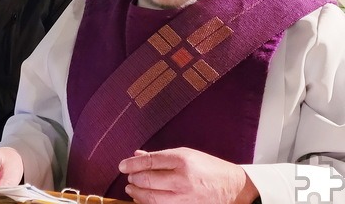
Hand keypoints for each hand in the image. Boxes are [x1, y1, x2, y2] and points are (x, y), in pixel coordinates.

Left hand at [118, 148, 258, 203]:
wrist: (231, 187)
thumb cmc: (206, 167)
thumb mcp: (184, 154)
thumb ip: (159, 156)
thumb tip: (136, 155)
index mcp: (182, 160)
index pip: (150, 161)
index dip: (132, 164)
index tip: (122, 166)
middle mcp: (182, 179)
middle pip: (148, 180)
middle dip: (133, 179)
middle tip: (128, 177)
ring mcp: (185, 198)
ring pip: (152, 198)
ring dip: (137, 193)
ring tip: (131, 188)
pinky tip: (143, 199)